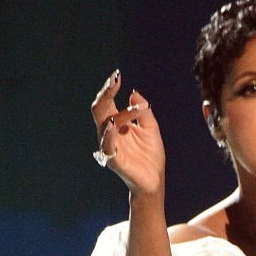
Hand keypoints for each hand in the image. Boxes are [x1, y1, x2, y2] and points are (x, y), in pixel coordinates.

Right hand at [91, 70, 165, 195]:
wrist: (154, 180)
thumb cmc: (150, 156)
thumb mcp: (151, 128)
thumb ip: (143, 111)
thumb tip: (134, 92)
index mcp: (116, 124)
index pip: (108, 102)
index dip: (110, 88)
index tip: (117, 75)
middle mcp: (109, 133)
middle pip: (100, 110)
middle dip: (106, 94)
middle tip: (114, 81)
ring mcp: (109, 146)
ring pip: (105, 124)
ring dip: (120, 114)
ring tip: (135, 109)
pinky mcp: (113, 160)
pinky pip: (108, 145)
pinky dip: (109, 134)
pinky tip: (113, 124)